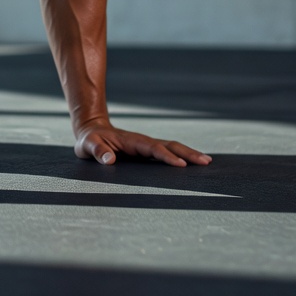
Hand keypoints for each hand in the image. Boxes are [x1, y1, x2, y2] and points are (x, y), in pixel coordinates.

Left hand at [75, 122, 211, 166]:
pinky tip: (194, 164)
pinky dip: (182, 156)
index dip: (166, 156)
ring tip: (207, 162)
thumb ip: (97, 152)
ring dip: (189, 154)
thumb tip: (110, 160)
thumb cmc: (89, 141)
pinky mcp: (147, 151)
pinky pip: (168, 153)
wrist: (92, 130)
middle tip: (206, 162)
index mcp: (132, 141)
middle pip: (169, 145)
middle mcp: (143, 142)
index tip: (181, 165)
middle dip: (187, 153)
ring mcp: (147, 146)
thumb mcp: (87, 146)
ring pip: (172, 147)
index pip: (152, 149)